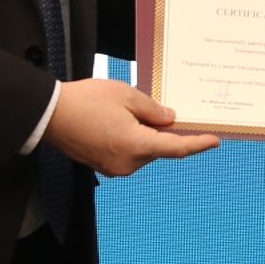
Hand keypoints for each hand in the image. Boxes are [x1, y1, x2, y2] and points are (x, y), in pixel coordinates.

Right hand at [47, 78, 219, 176]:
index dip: (198, 144)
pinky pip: (128, 153)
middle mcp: (128, 163)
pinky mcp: (104, 166)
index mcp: (137, 145)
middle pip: (158, 148)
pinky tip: (121, 121)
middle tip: (163, 109)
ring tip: (128, 110)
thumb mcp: (126, 95)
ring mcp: (115, 168)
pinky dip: (132, 139)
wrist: (49, 115)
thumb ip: (153, 110)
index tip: (215, 140)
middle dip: (164, 131)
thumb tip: (170, 120)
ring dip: (145, 134)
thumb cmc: (86, 101)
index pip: (177, 148)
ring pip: (143, 150)